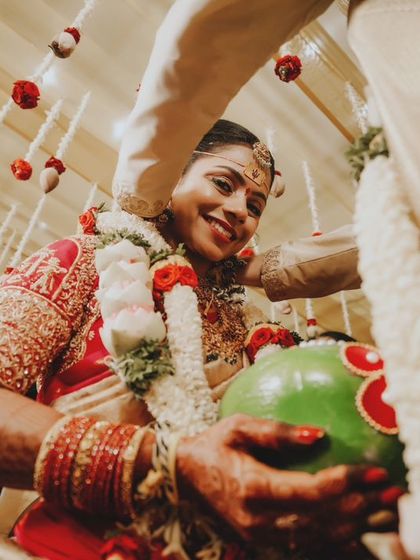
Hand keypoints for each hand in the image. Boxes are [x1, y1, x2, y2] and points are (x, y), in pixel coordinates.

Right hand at [176, 414, 401, 552]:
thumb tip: (319, 436)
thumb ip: (277, 432)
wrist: (187, 476)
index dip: (346, 483)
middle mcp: (259, 521)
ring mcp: (261, 537)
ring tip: (386, 511)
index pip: (310, 491)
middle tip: (392, 491)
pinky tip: (361, 531)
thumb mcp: (239, 426)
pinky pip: (308, 548)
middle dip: (363, 507)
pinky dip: (338, 541)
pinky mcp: (264, 543)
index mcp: (252, 488)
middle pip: (322, 520)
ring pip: (320, 539)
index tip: (375, 471)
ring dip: (358, 527)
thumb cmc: (215, 444)